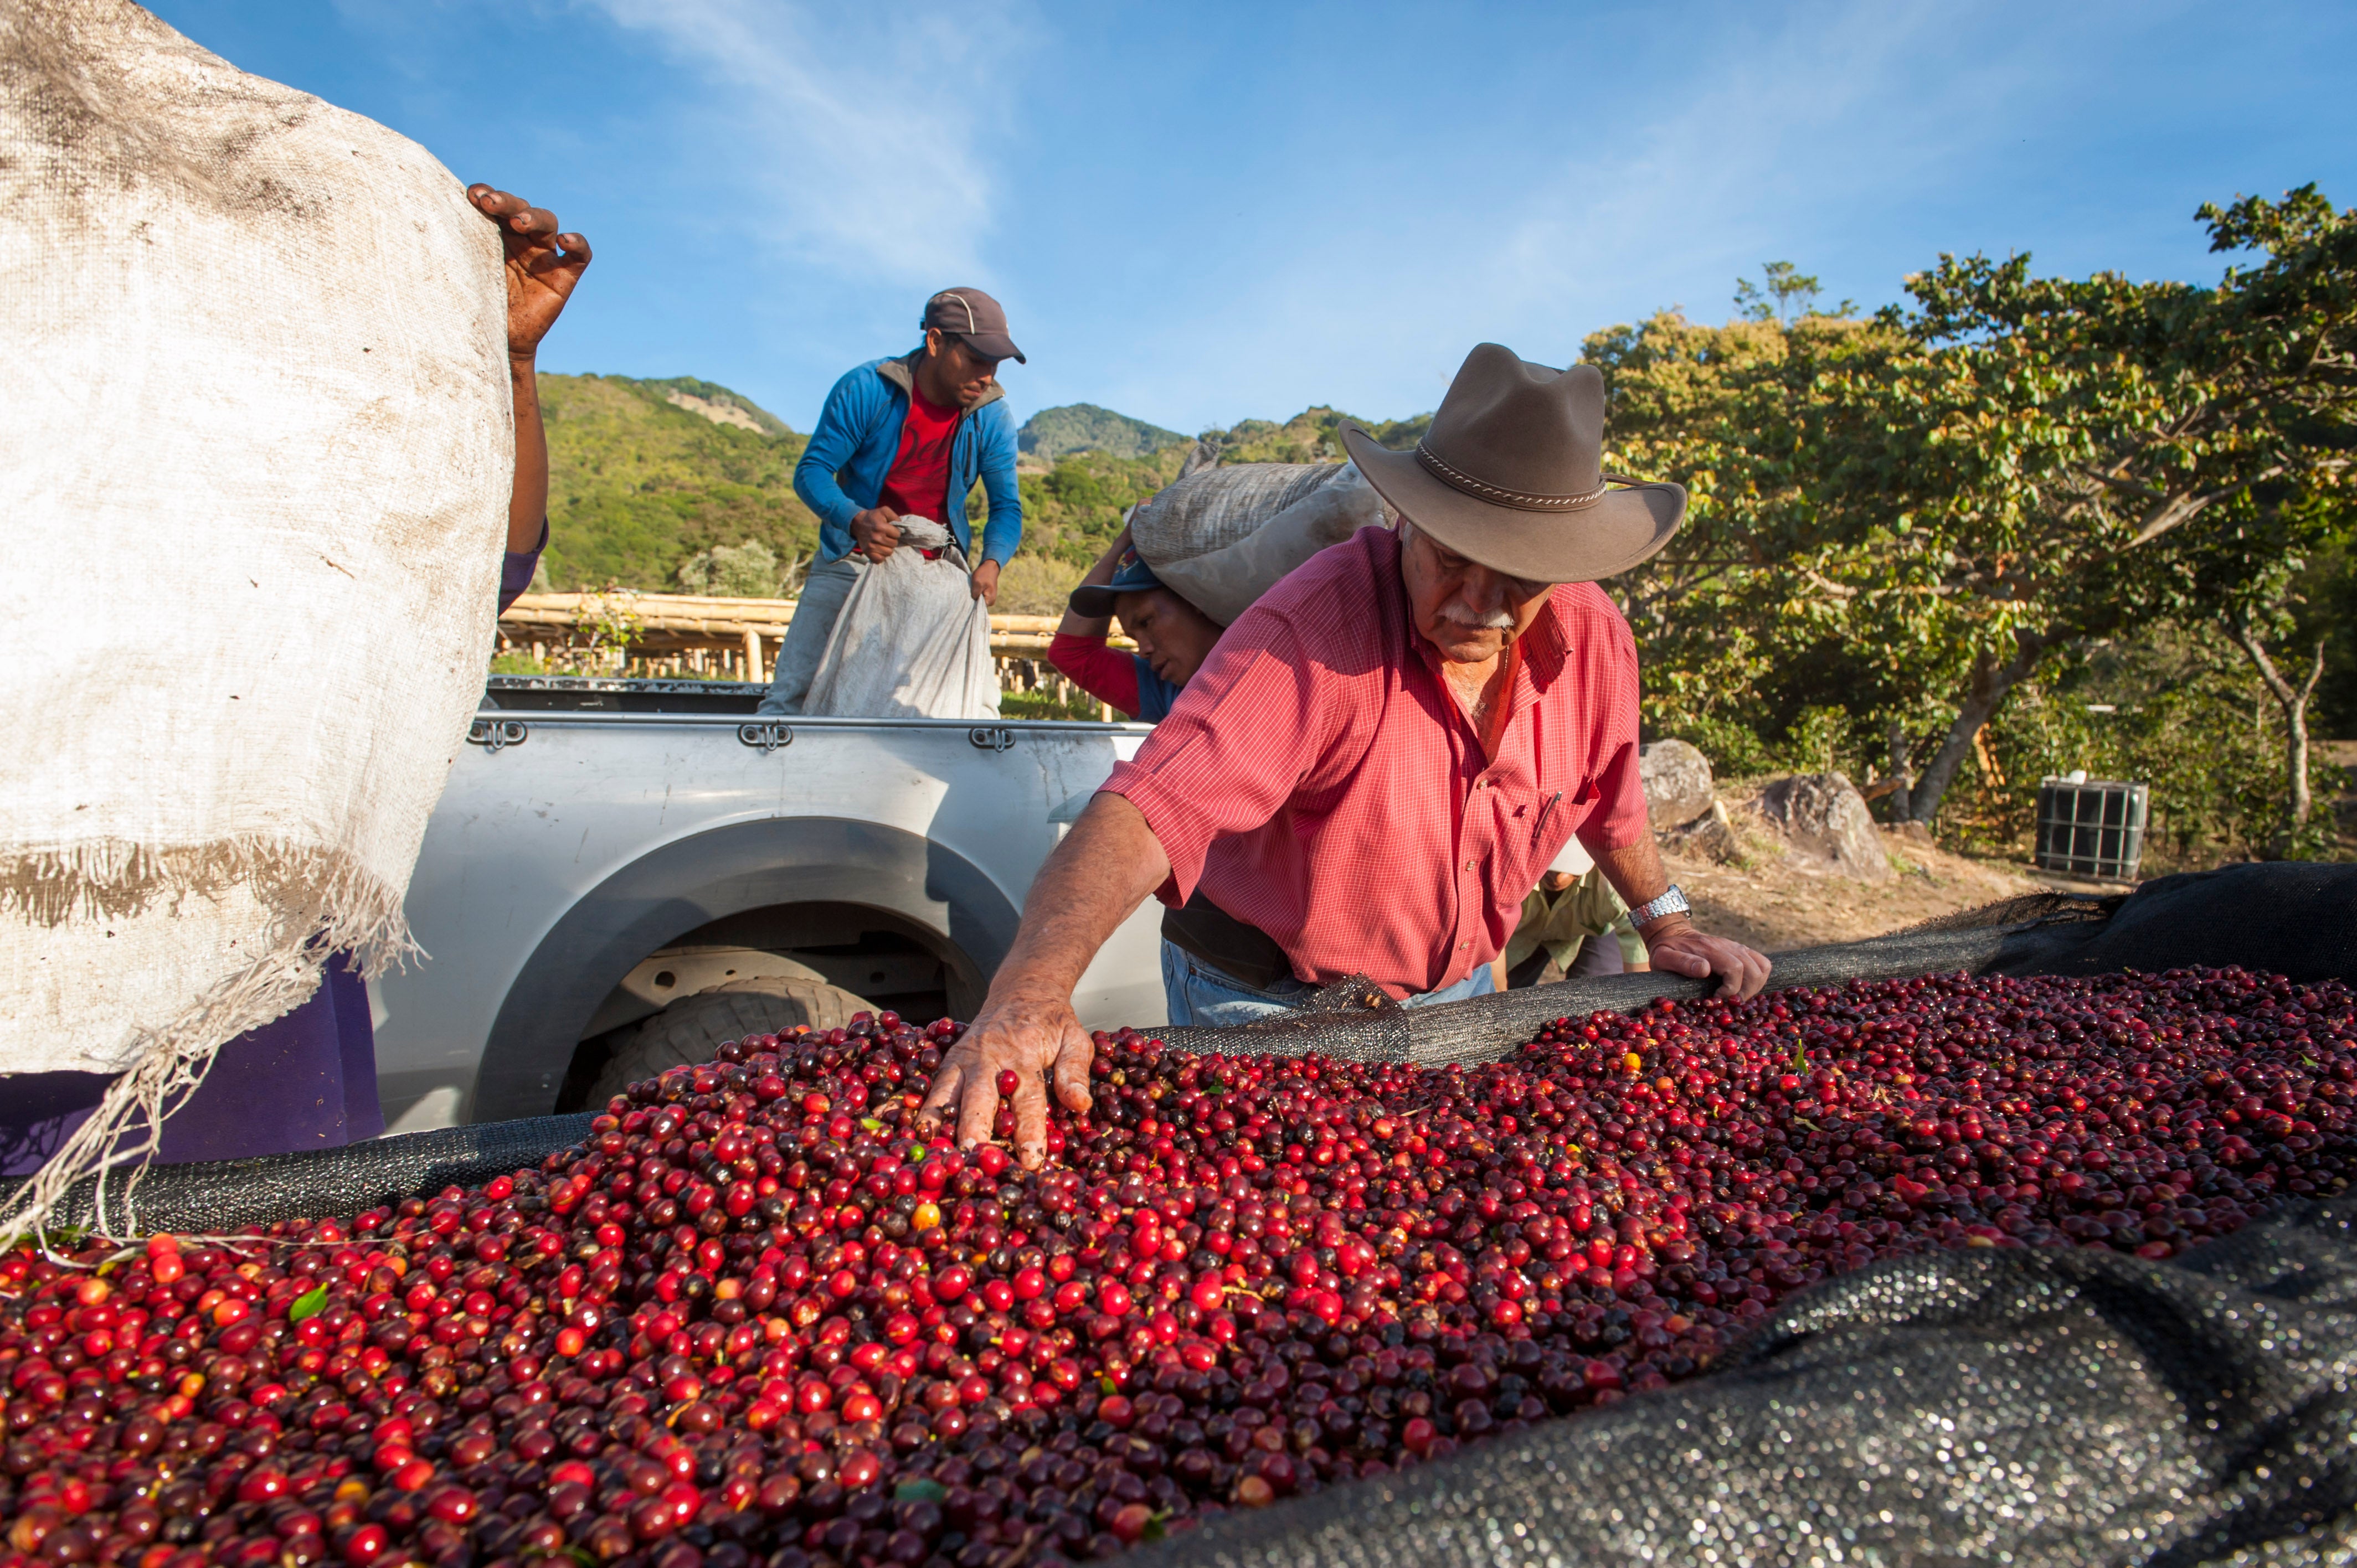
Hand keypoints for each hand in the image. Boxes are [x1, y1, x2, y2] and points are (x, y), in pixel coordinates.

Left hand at [466, 185, 589, 360]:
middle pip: (520, 208)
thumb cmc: (474, 304)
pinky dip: (578, 244)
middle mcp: (521, 240)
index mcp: (495, 233)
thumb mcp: (460, 272)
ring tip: (519, 222)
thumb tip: (420, 222)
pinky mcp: (563, 277)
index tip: (471, 196)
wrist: (495, 340)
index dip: (485, 193)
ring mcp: (544, 257)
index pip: (494, 204)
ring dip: (533, 217)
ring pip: (547, 223)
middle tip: (489, 203)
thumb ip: (453, 247)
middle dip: (506, 201)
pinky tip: (566, 240)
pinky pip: (580, 256)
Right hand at [850, 507, 901, 561]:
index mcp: (881, 527)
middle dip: (892, 540)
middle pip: (894, 544)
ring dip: (888, 548)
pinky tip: (879, 549)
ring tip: (883, 543)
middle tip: (886, 536)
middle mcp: (876, 537)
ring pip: (889, 552)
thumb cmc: (873, 517)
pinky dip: (881, 556)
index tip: (890, 530)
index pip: (897, 534)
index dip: (895, 532)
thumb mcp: (884, 511)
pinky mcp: (868, 552)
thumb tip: (902, 525)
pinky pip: (880, 559)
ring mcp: (871, 546)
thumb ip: (895, 516)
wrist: (857, 523)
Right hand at [917, 993, 1094, 1166]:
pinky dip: (925, 1111)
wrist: (1023, 991)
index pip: (1028, 1098)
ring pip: (949, 1093)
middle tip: (975, 1157)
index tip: (1031, 1160)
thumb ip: (1075, 1073)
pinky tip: (918, 1134)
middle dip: (977, 1128)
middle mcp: (989, 1057)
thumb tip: (1080, 1106)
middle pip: (981, 1097)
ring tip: (938, 1151)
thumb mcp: (1075, 1040)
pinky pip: (934, 1088)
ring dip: (942, 1122)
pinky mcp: (949, 1061)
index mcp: (1024, 1056)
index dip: (1029, 1131)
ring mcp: (965, 1058)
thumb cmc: (1052, 1023)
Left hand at [970, 558, 1000, 604]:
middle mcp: (991, 601)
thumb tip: (972, 601)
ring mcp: (989, 597)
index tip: (968, 597)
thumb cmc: (984, 574)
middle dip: (973, 599)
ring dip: (974, 595)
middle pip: (978, 604)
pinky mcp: (987, 594)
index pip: (978, 607)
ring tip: (972, 588)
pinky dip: (976, 592)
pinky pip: (979, 596)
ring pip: (978, 599)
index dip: (972, 603)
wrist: (990, 566)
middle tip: (969, 591)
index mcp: (990, 600)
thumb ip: (975, 594)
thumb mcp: (977, 583)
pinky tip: (974, 587)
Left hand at [1644, 919, 1770, 998]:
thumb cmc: (1666, 950)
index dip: (1731, 989)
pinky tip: (1743, 988)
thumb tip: (1704, 969)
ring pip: (1763, 966)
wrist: (1672, 933)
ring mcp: (1737, 947)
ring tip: (1737, 997)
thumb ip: (1682, 962)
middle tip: (1729, 1003)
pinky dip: (1759, 978)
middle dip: (1746, 992)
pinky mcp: (1741, 951)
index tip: (1717, 999)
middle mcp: (1728, 946)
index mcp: (1710, 949)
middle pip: (1754, 970)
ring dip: (1755, 986)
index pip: (1735, 968)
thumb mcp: (1664, 957)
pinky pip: (1762, 963)